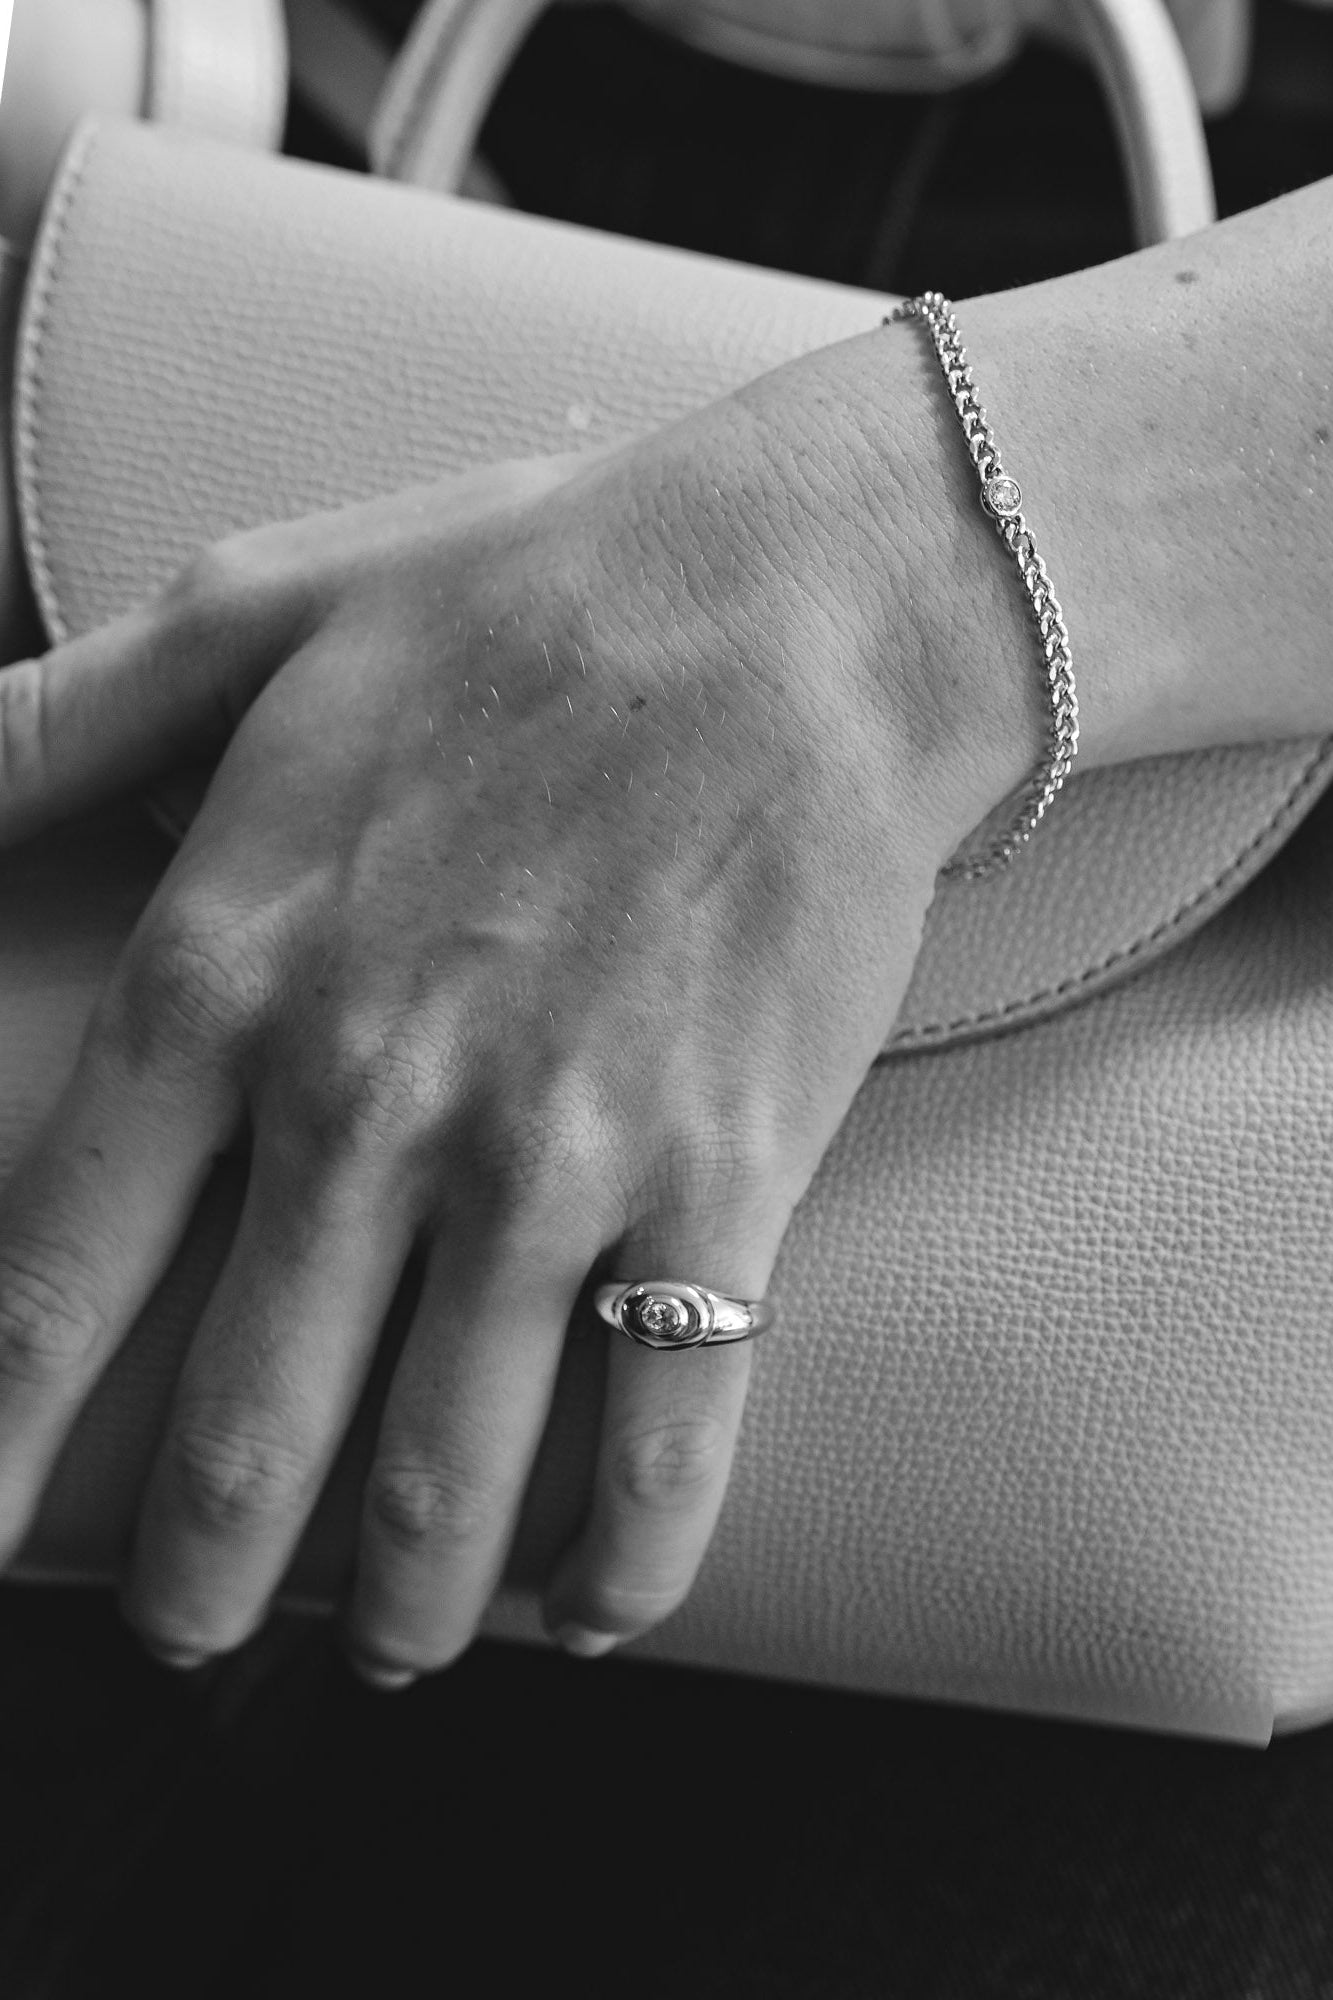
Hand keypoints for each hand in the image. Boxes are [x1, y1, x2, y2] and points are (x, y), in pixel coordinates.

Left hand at [0, 402, 1004, 1681]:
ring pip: (442, 1484)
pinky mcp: (725, 1185)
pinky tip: (582, 1607)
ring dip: (395, 1609)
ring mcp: (556, 1160)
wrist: (804, 600)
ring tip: (379, 1645)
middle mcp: (370, 1097)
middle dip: (198, 1579)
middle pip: (243, 1435)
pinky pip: (663, 1443)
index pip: (54, 1281)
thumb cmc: (526, 597)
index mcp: (228, 970)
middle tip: (189, 1625)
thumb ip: (52, 729)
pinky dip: (617, 1567)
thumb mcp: (249, 615)